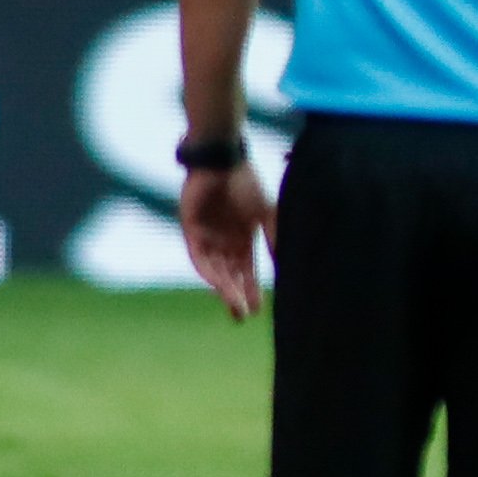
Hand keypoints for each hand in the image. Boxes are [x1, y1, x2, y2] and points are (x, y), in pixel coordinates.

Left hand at [180, 163, 275, 320]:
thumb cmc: (246, 182)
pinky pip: (199, 258)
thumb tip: (286, 266)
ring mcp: (208, 238)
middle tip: (243, 316)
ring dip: (224, 289)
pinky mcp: (191, 231)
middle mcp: (224, 242)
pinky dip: (209, 272)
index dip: (252, 290)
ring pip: (216, 271)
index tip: (260, 309)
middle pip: (230, 276)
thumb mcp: (266, 213)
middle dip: (236, 296)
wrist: (221, 160)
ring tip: (234, 306)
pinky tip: (219, 285)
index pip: (247, 272)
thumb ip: (275, 238)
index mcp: (243, 239)